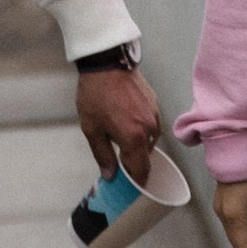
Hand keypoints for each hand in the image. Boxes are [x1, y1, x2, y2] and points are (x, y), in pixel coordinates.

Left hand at [75, 59, 162, 183]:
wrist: (107, 62)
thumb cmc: (96, 95)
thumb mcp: (92, 128)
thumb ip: (103, 155)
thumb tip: (110, 175)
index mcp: (134, 138)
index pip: (142, 171)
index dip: (137, 182)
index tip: (129, 185)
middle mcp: (150, 129)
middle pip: (146, 157)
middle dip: (135, 163)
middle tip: (119, 162)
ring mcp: (155, 115)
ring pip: (149, 141)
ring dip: (137, 144)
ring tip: (119, 138)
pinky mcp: (155, 104)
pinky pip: (151, 125)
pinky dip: (141, 130)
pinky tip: (126, 122)